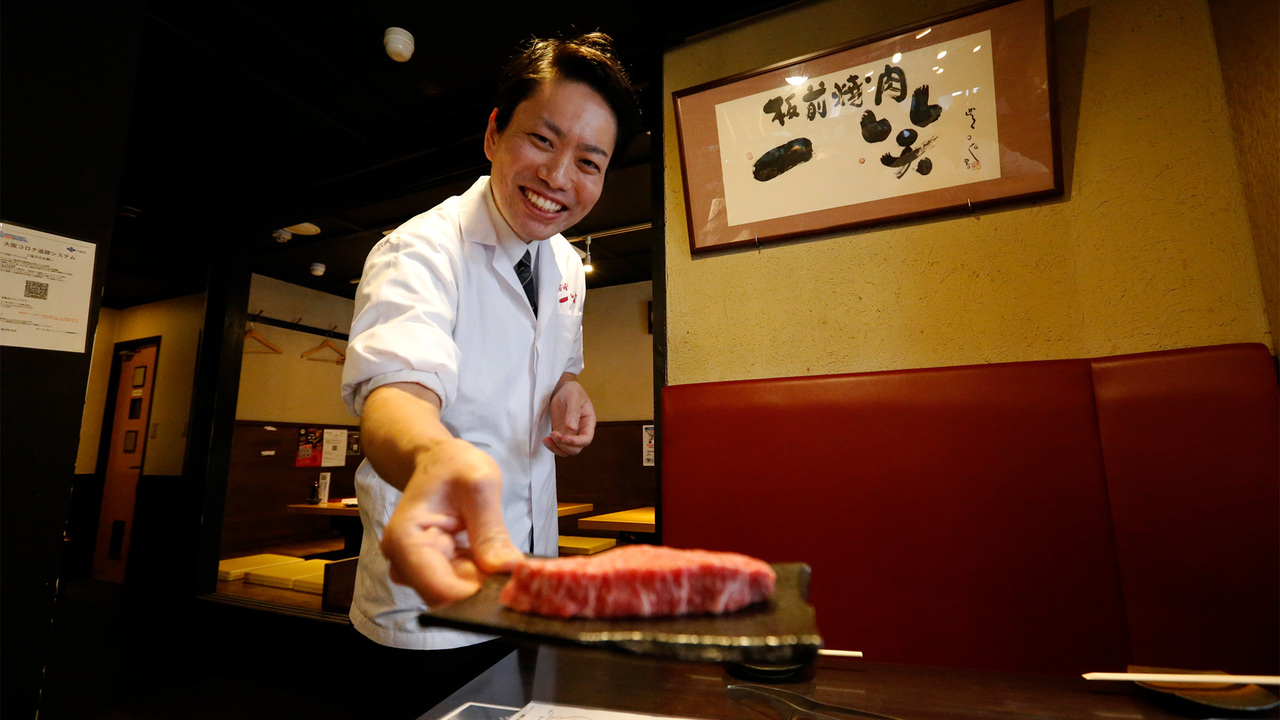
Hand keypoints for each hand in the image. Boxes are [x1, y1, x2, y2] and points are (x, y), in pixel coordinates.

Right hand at [380, 438, 522, 604]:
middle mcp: (403, 563)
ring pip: (457, 595)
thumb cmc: (455, 466)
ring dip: (483, 580)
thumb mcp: (480, 486)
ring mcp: (415, 571)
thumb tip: (507, 570)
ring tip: (496, 547)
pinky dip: (480, 574)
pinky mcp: (431, 573)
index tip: (511, 585)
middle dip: (483, 587)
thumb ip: (490, 530)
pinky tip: (487, 552)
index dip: (477, 595)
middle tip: (513, 564)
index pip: (439, 590)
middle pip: (448, 597)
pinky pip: (460, 585)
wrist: (439, 462)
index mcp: (406, 540)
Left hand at [543, 377, 595, 456]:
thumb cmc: (572, 391)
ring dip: (556, 448)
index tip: (564, 438)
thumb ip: (573, 412)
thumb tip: (572, 428)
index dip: (577, 442)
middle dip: (564, 445)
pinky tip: (545, 439)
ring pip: (566, 450)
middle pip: (576, 449)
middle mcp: (581, 431)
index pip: (586, 439)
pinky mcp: (561, 433)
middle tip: (554, 434)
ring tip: (547, 439)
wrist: (563, 389)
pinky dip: (551, 446)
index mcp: (588, 423)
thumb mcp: (574, 398)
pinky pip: (558, 445)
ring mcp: (570, 434)